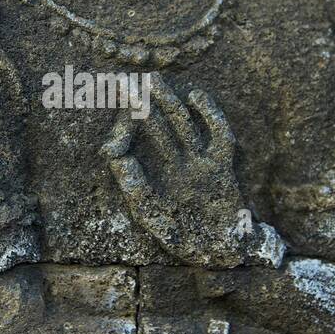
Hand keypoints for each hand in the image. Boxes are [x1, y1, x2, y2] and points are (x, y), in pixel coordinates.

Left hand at [102, 75, 283, 268]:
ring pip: (182, 125)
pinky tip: (195, 96)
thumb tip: (116, 157)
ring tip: (153, 80)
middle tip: (125, 80)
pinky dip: (209, 115)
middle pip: (157, 127)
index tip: (112, 110)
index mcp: (156, 177)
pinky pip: (218, 135)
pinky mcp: (223, 165)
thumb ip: (135, 188)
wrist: (222, 253)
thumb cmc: (185, 239)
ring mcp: (200, 163)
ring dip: (168, 102)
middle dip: (142, 105)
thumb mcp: (153, 216)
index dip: (124, 126)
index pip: (138, 144)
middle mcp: (177, 165)